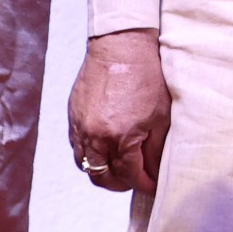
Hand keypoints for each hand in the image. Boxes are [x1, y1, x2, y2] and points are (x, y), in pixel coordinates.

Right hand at [68, 28, 170, 193]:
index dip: (145, 184)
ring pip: (86, 165)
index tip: (154, 185)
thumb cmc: (146, 77)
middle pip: (103, 178)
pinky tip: (106, 149)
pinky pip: (77, 147)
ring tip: (121, 167)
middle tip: (137, 180)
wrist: (120, 46)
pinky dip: (90, 154)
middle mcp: (95, 136)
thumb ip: (155, 149)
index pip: (130, 176)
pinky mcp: (72, 116)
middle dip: (122, 184)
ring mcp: (80, 127)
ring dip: (103, 171)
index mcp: (120, 138)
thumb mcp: (160, 116)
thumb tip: (155, 172)